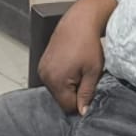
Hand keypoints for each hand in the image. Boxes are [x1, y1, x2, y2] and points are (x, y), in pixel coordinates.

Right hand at [36, 0, 116, 114]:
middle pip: (61, 99)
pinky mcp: (43, 64)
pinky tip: (73, 67)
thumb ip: (87, 94)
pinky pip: (53, 80)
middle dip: (75, 94)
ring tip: (80, 71)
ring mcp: (42, 70)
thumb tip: (83, 112)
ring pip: (57, 90)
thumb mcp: (93, 72)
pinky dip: (64, 79)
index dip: (81, 103)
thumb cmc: (88, 45)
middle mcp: (45, 76)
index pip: (67, 106)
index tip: (90, 93)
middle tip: (87, 79)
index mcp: (56, 80)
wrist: (78, 23)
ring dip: (70, 86)